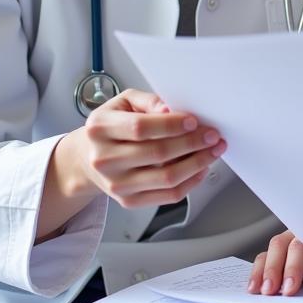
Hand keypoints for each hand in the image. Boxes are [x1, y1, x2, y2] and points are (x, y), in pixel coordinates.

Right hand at [60, 88, 226, 208]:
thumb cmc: (112, 125)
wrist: (89, 158)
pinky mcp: (129, 201)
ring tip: (213, 150)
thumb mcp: (124, 102)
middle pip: (157, 154)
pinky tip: (201, 167)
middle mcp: (104, 159)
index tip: (194, 121)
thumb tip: (170, 109)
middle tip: (212, 135)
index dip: (171, 125)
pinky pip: (167, 196)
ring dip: (197, 163)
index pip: (139, 128)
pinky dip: (190, 181)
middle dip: (192, 143)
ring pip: (166, 178)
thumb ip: (149, 101)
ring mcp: (116, 184)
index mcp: (100, 129)